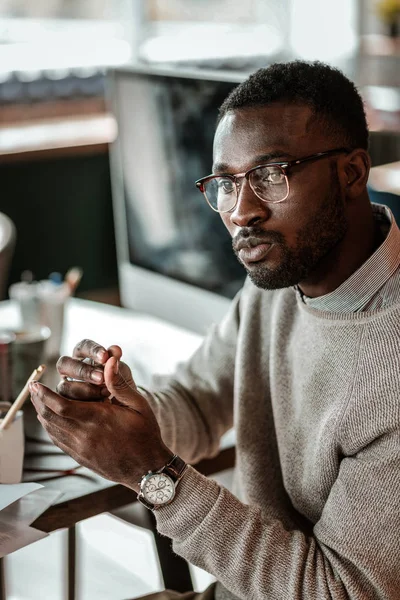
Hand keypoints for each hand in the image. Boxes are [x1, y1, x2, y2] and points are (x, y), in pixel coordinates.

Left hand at [29, 356, 172, 490]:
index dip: (45, 394)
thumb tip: (109, 361)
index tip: (36, 383)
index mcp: (98, 419)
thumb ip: (120, 383)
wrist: (146, 469)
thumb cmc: (145, 434)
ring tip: (37, 400)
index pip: (61, 406)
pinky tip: (50, 419)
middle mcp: (84, 435)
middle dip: (38, 400)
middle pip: (50, 417)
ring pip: (51, 429)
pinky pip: (57, 440)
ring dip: (42, 413)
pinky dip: (50, 427)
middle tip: (32, 387)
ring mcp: (80, 448)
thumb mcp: (139, 405)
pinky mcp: (80, 457)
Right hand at [56, 339, 134, 401]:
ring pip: (63, 387)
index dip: (91, 350)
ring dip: (84, 390)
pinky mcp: (67, 405)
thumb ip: (117, 363)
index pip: (82, 347)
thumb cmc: (120, 384)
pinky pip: (66, 405)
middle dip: (82, 371)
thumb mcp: (122, 373)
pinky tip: (101, 404)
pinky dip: (84, 405)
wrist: (123, 405)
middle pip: (64, 364)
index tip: (105, 357)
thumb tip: (116, 350)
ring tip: (106, 393)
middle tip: (101, 378)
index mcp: (84, 356)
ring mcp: (67, 388)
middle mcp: (71, 370)